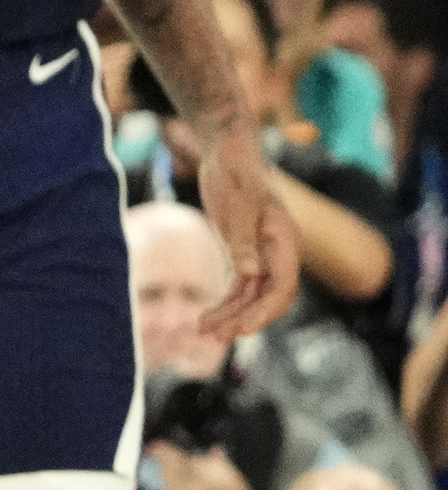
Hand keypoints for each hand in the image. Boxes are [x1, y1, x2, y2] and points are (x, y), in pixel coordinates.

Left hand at [188, 123, 300, 334]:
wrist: (228, 152)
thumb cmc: (235, 174)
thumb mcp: (236, 205)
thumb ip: (243, 240)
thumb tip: (250, 275)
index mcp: (285, 242)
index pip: (282, 288)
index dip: (265, 312)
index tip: (243, 330)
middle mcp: (278, 253)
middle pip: (267, 297)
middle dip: (244, 319)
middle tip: (215, 337)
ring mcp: (263, 253)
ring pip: (252, 295)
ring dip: (232, 315)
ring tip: (204, 332)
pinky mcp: (245, 251)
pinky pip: (240, 285)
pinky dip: (227, 301)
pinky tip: (209, 316)